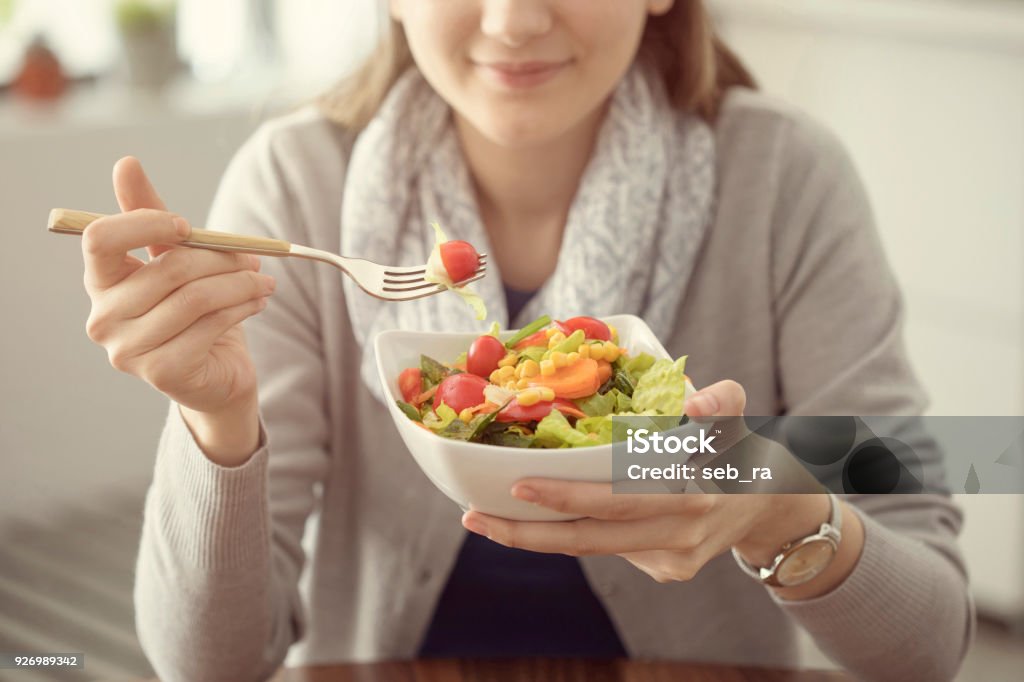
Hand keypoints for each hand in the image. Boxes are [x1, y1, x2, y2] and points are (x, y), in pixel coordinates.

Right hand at [81, 157, 274, 462]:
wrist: (216, 374)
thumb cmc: (194, 311)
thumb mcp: (174, 259)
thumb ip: (151, 216)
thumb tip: (125, 163)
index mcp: (100, 282)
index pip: (100, 239)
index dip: (144, 223)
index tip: (186, 225)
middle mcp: (103, 318)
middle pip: (166, 268)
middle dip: (220, 258)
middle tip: (254, 257)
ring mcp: (128, 350)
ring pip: (195, 298)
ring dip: (240, 283)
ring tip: (263, 280)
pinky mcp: (162, 372)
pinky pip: (210, 325)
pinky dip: (242, 307)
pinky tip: (257, 302)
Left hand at [462, 380, 860, 596]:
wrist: (772, 503)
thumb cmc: (742, 446)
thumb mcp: (741, 415)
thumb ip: (721, 401)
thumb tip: (694, 402)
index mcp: (692, 496)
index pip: (616, 501)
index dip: (566, 497)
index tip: (519, 485)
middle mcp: (678, 535)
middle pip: (590, 540)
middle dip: (528, 532)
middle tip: (476, 516)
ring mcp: (672, 560)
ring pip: (593, 549)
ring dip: (538, 537)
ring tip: (488, 518)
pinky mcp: (667, 571)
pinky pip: (609, 547)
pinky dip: (573, 531)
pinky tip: (542, 516)